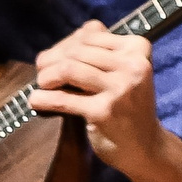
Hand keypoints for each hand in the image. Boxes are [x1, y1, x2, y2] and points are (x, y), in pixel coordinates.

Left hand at [31, 21, 181, 181]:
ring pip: (68, 68)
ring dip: (46, 77)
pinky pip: (63, 99)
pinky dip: (43, 99)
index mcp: (138, 48)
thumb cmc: (129, 106)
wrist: (145, 147)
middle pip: (76, 50)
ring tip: (42, 85)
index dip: (65, 44)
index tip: (55, 58)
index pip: (90, 33)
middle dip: (52, 60)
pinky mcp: (104, 112)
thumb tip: (71, 37)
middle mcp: (133, 65)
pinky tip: (36, 101)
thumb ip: (103, 50)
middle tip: (42, 74)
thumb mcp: (125, 71)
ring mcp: (120, 89)